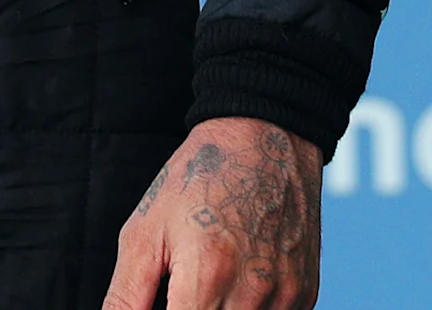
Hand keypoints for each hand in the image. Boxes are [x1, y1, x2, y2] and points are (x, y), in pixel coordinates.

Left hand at [103, 116, 322, 309]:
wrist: (263, 138)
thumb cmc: (198, 180)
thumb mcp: (145, 232)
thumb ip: (126, 296)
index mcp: (206, 276)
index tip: (164, 302)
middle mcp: (252, 292)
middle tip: (179, 292)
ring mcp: (286, 295)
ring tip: (205, 286)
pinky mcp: (305, 293)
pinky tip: (235, 286)